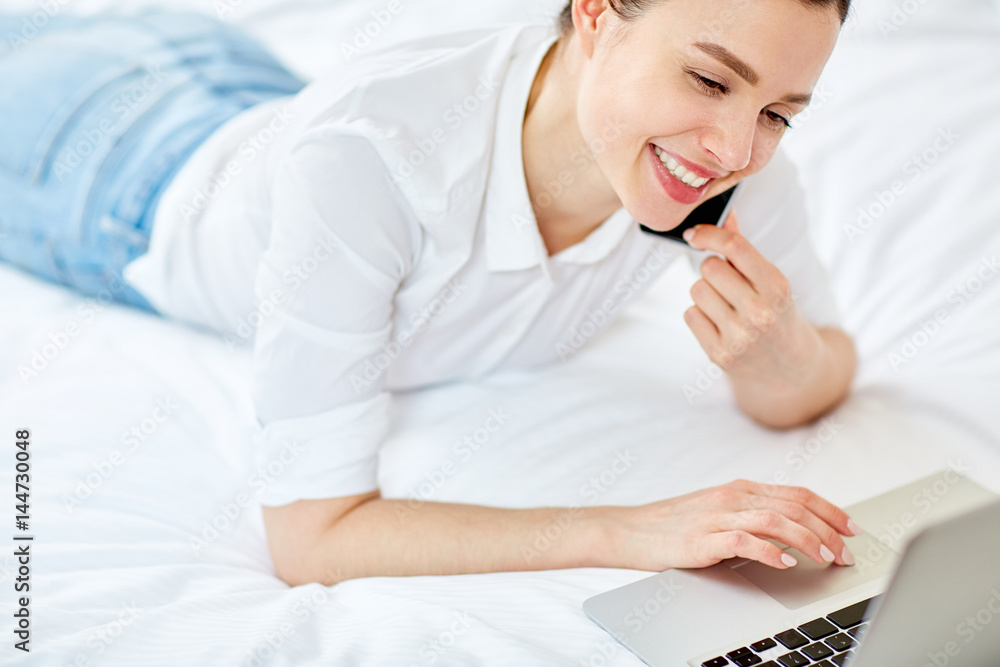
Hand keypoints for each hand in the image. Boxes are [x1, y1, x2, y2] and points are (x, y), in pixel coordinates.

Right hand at [602, 479, 860, 570]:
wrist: (630, 530)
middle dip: (828, 529)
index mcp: (740, 489)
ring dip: (808, 539)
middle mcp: (733, 496)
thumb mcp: (718, 513)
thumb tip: (793, 529)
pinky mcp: (703, 537)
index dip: (830, 510)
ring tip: (826, 557)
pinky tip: (787, 563)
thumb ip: (751, 515)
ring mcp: (718, 515)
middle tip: (847, 552)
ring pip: (777, 520)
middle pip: (794, 505)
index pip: (797, 493)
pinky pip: (745, 540)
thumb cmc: (673, 526)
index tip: (852, 529)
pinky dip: (771, 551)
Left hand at [682, 212, 823, 391]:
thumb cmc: (778, 315)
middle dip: (714, 270)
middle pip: (709, 267)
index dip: (709, 234)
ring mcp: (739, 337)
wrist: (791, 368)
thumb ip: (744, 250)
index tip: (695, 233)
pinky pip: (690, 314)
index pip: (735, 247)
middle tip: (728, 284)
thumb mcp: (771, 281)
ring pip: (697, 290)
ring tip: (725, 305)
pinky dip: (700, 315)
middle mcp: (760, 313)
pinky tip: (719, 323)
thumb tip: (723, 215)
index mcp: (777, 288)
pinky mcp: (720, 355)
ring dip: (706, 293)